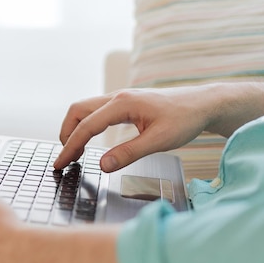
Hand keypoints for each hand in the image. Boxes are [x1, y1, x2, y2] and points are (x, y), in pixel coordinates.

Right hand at [54, 87, 214, 171]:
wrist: (203, 104)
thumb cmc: (185, 119)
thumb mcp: (159, 141)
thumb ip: (129, 153)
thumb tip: (102, 165)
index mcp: (123, 104)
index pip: (87, 126)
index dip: (70, 146)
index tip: (60, 163)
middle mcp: (118, 97)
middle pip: (78, 111)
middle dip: (66, 133)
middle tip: (65, 158)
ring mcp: (121, 99)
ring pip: (86, 109)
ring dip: (75, 128)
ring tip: (74, 152)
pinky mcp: (126, 104)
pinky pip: (97, 111)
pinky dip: (87, 125)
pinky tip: (91, 140)